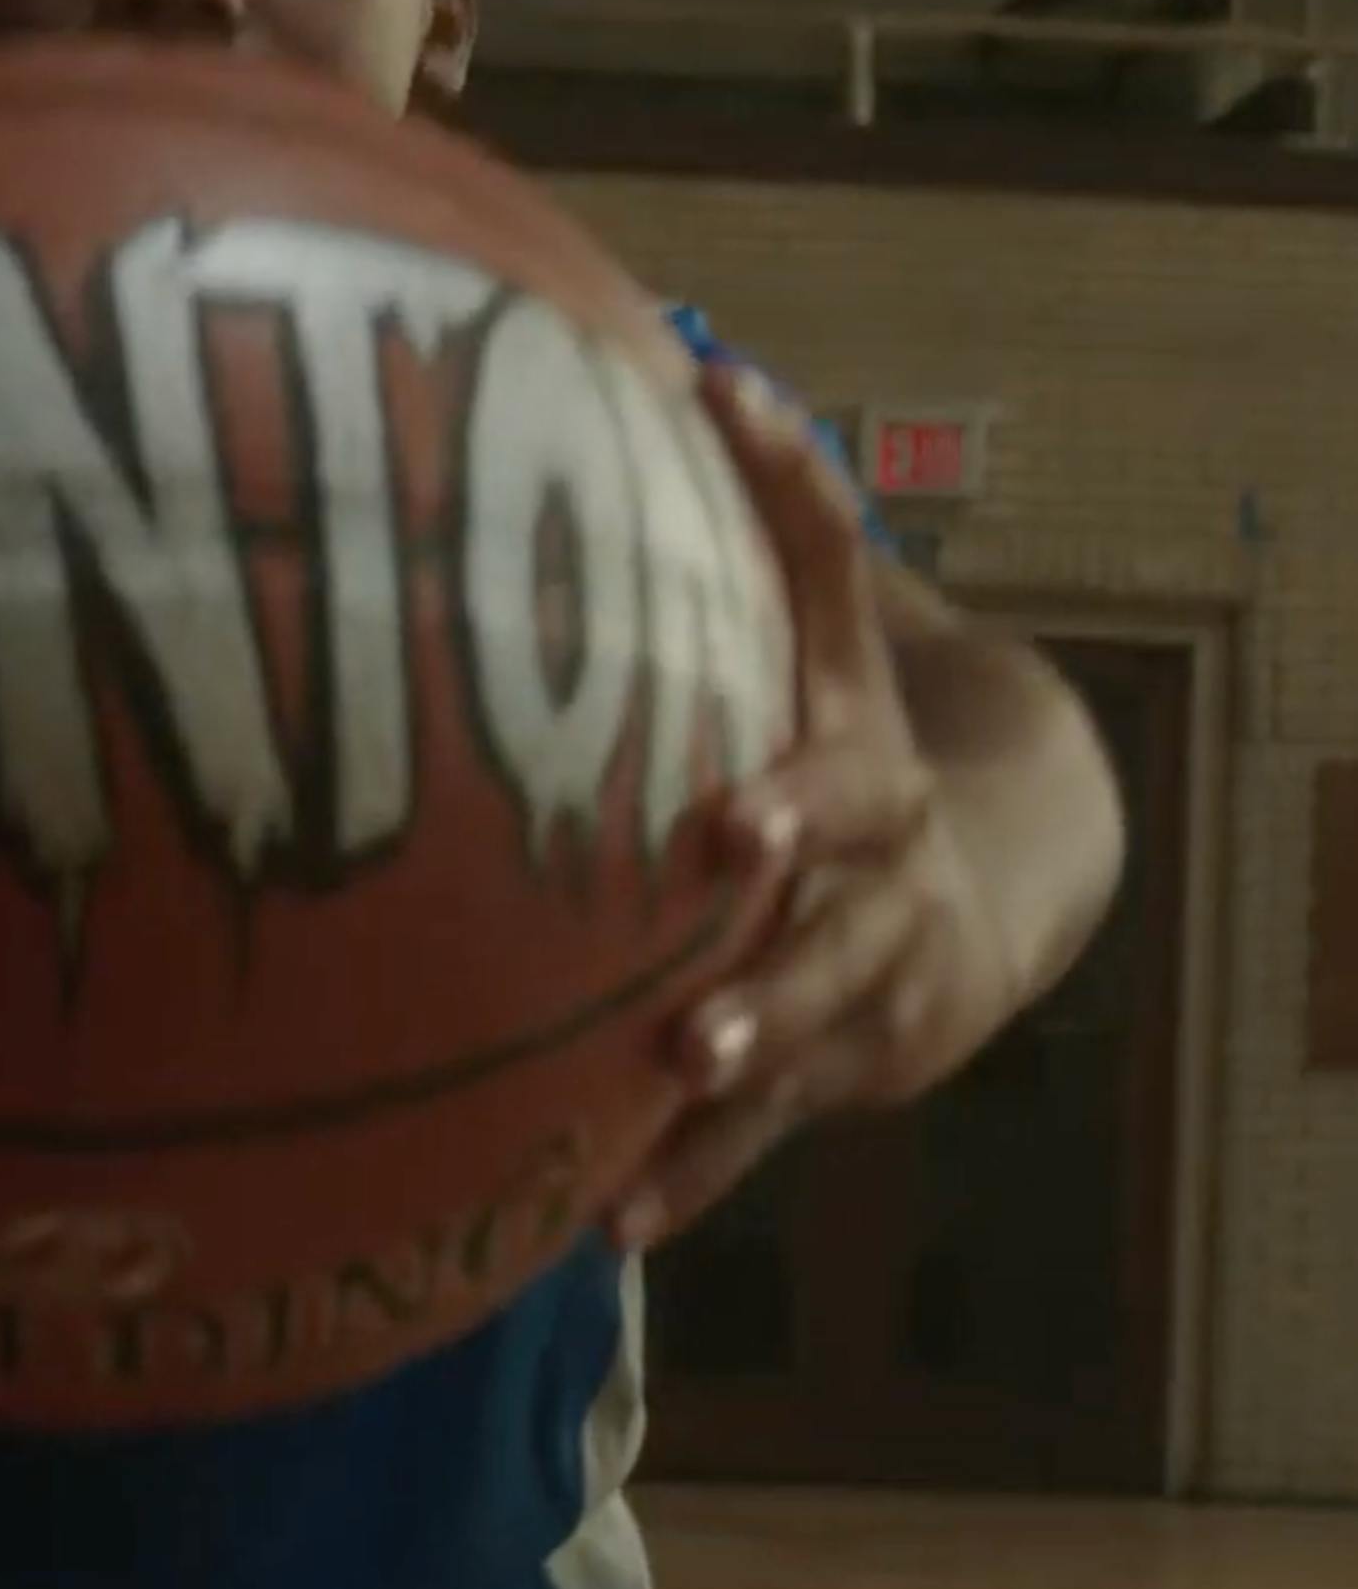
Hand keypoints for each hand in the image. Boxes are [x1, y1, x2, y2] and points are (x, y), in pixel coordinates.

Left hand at [610, 363, 1018, 1253]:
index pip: (848, 725)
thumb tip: (701, 358)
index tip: (734, 776)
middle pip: (850, 888)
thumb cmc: (857, 747)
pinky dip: (689, 1182)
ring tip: (680, 1070)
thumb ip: (780, 517)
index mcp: (863, 758)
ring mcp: (866, 984)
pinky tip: (607, 1230)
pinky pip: (758, 1141)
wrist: (981, 896)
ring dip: (752, 1047)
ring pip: (817, 1022)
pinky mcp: (838, 1076)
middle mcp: (878, 875)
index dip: (806, 733)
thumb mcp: (836, 639)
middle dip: (790, 895)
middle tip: (722, 888)